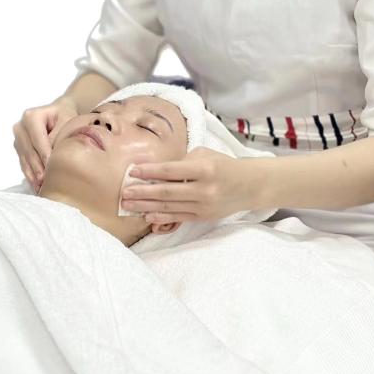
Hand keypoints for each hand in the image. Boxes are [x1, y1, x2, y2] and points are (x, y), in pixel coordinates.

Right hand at [13, 96, 79, 189]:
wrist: (59, 113)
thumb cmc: (65, 116)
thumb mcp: (67, 122)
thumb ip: (60, 137)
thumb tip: (55, 157)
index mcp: (31, 116)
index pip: (38, 139)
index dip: (44, 154)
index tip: (51, 168)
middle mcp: (20, 127)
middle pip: (29, 151)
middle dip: (38, 168)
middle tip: (46, 182)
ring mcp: (18, 139)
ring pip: (25, 159)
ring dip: (33, 175)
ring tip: (42, 188)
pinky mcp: (19, 149)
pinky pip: (24, 164)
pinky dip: (31, 175)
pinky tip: (37, 186)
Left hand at [117, 147, 258, 223]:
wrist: (249, 186)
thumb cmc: (222, 165)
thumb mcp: (203, 155)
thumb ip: (180, 162)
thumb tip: (152, 169)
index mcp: (205, 169)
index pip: (171, 171)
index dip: (150, 172)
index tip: (133, 171)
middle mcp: (204, 189)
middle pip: (167, 192)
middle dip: (142, 193)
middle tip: (124, 193)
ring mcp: (204, 206)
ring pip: (169, 207)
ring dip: (146, 207)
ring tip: (128, 205)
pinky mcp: (203, 217)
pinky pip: (178, 218)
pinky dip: (160, 217)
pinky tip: (146, 215)